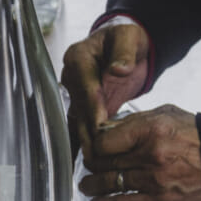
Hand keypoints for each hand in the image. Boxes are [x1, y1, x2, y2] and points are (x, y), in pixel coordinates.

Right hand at [60, 21, 151, 157]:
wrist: (123, 44)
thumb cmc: (126, 37)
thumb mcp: (128, 37)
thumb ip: (124, 52)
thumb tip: (119, 68)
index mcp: (79, 57)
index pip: (86, 85)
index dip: (93, 106)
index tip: (100, 124)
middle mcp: (72, 76)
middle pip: (79, 106)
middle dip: (88, 130)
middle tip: (97, 153)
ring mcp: (75, 91)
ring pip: (77, 119)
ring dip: (83, 141)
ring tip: (89, 163)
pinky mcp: (83, 104)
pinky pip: (80, 125)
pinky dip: (80, 143)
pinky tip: (76, 163)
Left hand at [76, 105, 200, 200]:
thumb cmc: (199, 135)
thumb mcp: (167, 114)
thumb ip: (135, 120)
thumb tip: (107, 129)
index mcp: (150, 129)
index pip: (103, 141)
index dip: (93, 145)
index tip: (93, 147)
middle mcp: (149, 155)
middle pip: (103, 163)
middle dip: (91, 166)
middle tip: (89, 166)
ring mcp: (154, 180)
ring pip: (110, 184)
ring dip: (92, 186)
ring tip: (86, 186)